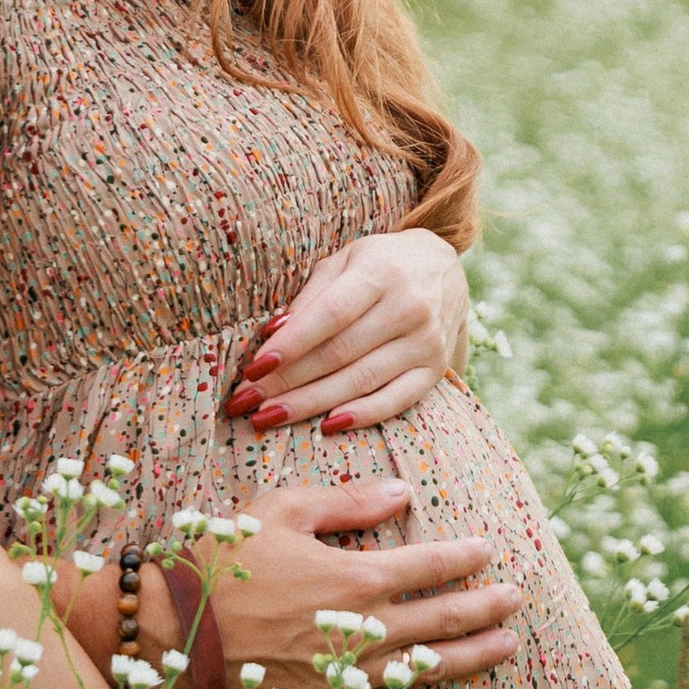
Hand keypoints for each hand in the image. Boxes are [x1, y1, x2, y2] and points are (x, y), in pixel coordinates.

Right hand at [154, 479, 521, 688]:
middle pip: (444, 618)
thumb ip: (346, 503)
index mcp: (355, 576)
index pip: (429, 564)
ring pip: (430, 668)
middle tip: (515, 598)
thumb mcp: (280, 510)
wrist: (171, 628)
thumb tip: (402, 490)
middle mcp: (364, 629)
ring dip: (475, 657)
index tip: (487, 549)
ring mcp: (350, 675)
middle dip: (485, 606)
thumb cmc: (221, 561)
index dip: (464, 556)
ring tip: (506, 647)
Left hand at [225, 227, 471, 435]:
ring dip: (311, 404)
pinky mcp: (436, 369)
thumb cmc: (380, 263)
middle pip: (339, 354)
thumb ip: (311, 296)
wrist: (442, 267)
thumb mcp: (344, 261)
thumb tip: (272, 334)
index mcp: (380, 273)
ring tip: (268, 417)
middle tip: (246, 401)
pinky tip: (326, 426)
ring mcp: (426, 342)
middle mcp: (408, 308)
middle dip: (287, 382)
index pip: (329, 314)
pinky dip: (362, 416)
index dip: (291, 344)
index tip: (254, 368)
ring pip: (361, 381)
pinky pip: (397, 400)